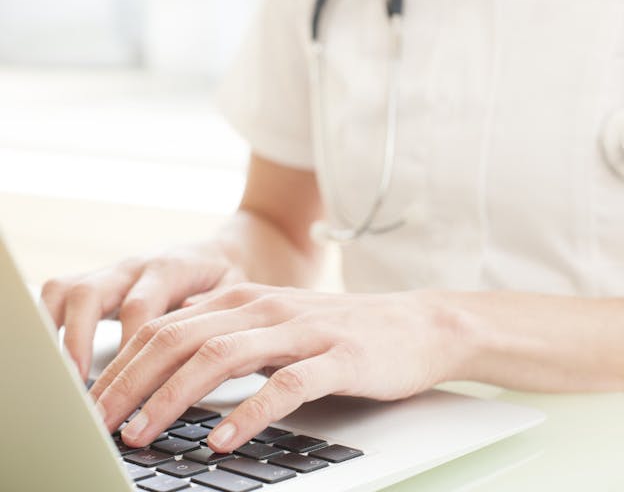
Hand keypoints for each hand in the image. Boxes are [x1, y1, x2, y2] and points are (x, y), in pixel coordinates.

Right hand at [41, 242, 246, 378]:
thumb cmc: (226, 276)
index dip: (129, 343)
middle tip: (80, 385)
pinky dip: (49, 323)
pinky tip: (53, 359)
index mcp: (169, 268)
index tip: (130, 382)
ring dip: (57, 333)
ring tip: (62, 377)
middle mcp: (134, 267)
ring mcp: (113, 272)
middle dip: (79, 341)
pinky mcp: (101, 281)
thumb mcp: (236, 288)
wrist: (218, 252)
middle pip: (91, 294)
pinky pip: (61, 293)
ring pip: (68, 290)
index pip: (139, 306)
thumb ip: (217, 307)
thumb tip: (192, 325)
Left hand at [91, 285, 474, 452]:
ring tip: (144, 434)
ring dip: (174, 398)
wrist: (417, 325)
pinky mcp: (338, 358)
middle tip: (100, 425)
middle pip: (180, 340)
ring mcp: (302, 331)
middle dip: (131, 383)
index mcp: (245, 298)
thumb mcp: (277, 321)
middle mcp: (266, 307)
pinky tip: (222, 438)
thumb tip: (173, 347)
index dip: (121, 366)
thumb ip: (229, 329)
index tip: (92, 404)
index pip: (165, 327)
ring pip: (221, 357)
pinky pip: (285, 386)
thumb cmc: (343, 330)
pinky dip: (248, 413)